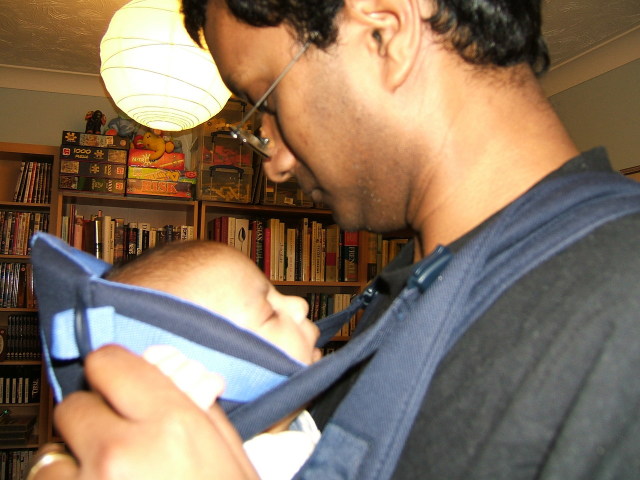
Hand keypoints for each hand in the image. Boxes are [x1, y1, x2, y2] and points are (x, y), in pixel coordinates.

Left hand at [31, 345, 257, 479]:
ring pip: (52, 453)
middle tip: (117, 440)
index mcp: (173, 423)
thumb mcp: (231, 456)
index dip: (113, 372)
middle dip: (94, 420)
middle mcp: (122, 451)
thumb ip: (196, 408)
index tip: (115, 382)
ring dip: (74, 465)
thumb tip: (164, 376)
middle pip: (75, 405)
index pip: (109, 362)